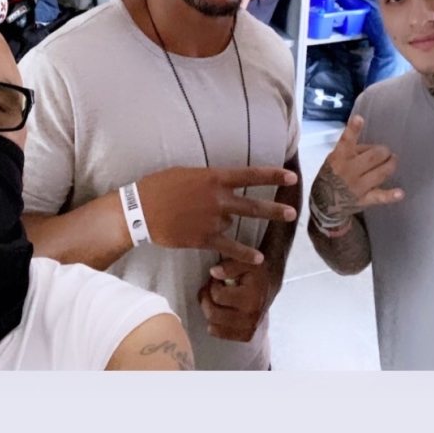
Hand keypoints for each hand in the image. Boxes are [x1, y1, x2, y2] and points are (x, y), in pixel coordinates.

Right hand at [138, 166, 297, 264]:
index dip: (272, 176)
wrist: (141, 209)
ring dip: (224, 223)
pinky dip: (244, 253)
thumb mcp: (187, 173)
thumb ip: (208, 180)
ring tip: (221, 228)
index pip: (250, 175)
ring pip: (231, 223)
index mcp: (214, 177)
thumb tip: (220, 184)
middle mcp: (218, 198)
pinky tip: (258, 259)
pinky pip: (230, 247)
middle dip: (274, 210)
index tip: (291, 177)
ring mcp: (212, 219)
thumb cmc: (160, 186)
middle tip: (292, 213)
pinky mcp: (204, 238)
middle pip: (253, 205)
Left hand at [197, 258, 277, 342]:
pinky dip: (215, 323)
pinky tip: (221, 310)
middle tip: (212, 289)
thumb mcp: (244, 262)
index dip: (213, 284)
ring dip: (210, 311)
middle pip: (213, 315)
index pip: (217, 297)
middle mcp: (250, 318)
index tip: (218, 279)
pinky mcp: (246, 336)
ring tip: (216, 299)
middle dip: (207, 299)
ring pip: (213, 327)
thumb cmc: (255, 272)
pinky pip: (219, 334)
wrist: (269, 284)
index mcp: (251, 300)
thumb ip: (229, 266)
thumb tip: (213, 272)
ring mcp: (248, 329)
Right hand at [310, 114, 403, 226]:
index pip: (346, 141)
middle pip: (373, 157)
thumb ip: (351, 151)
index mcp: (340, 157)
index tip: (359, 118)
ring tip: (393, 160)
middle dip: (384, 151)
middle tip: (386, 151)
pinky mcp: (364, 199)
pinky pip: (379, 197)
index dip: (353, 129)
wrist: (324, 203)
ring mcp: (358, 186)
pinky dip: (390, 195)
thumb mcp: (333, 159)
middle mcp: (349, 170)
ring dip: (391, 164)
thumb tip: (372, 148)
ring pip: (381, 173)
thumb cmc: (330, 175)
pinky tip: (400, 193)